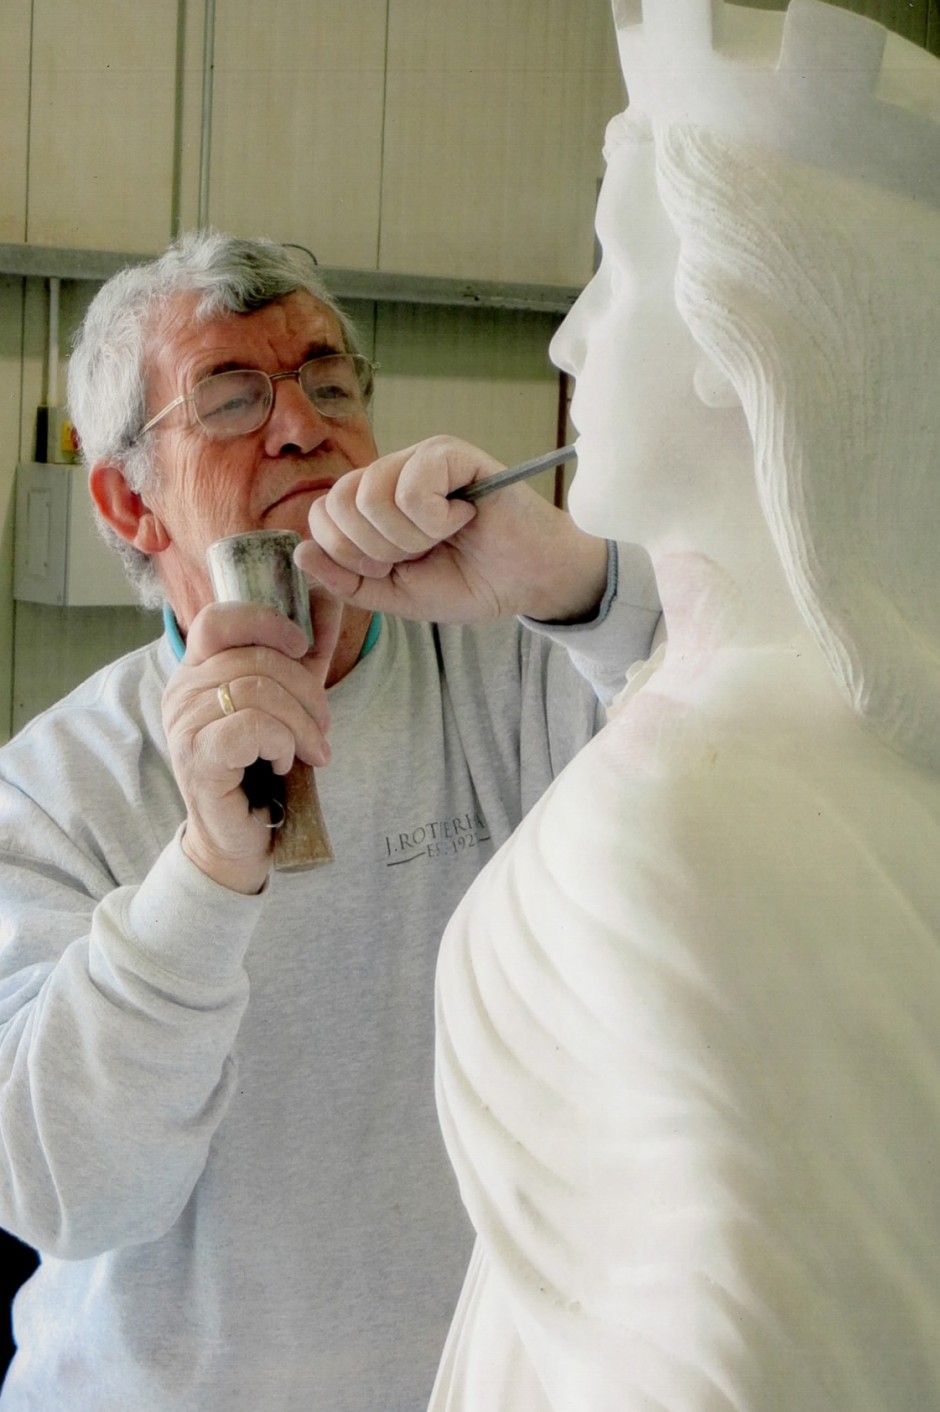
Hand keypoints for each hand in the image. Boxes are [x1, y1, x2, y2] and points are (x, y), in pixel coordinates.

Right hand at [162, 596, 340, 892]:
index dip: (265, 622)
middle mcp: (181, 690)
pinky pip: (252, 726)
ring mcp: (183, 724)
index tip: (302, 648)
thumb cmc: (262, 766)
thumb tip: (330, 597)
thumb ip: (306, 652)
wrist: (242, 836)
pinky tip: (282, 764)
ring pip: (257, 692)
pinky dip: (281, 742)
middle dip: (307, 693)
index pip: (218, 619)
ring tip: (313, 751)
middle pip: (255, 659)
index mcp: (197, 670)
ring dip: (301, 724)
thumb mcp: (291, 700)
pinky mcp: (196, 757)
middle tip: (324, 729)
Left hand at [295, 436, 608, 624]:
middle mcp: (389, 473)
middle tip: (418, 553)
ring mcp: (418, 458)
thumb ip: (345, 581)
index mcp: (370, 504)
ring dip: (409, 537)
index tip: (388, 569)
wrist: (526, 581)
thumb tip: (299, 552)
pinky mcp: (449, 453)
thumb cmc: (466, 582)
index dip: (346, 554)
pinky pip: (412, 486)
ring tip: (443, 535)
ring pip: (372, 496)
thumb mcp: (394, 595)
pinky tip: (463, 518)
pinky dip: (435, 519)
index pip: (321, 515)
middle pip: (338, 503)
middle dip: (376, 549)